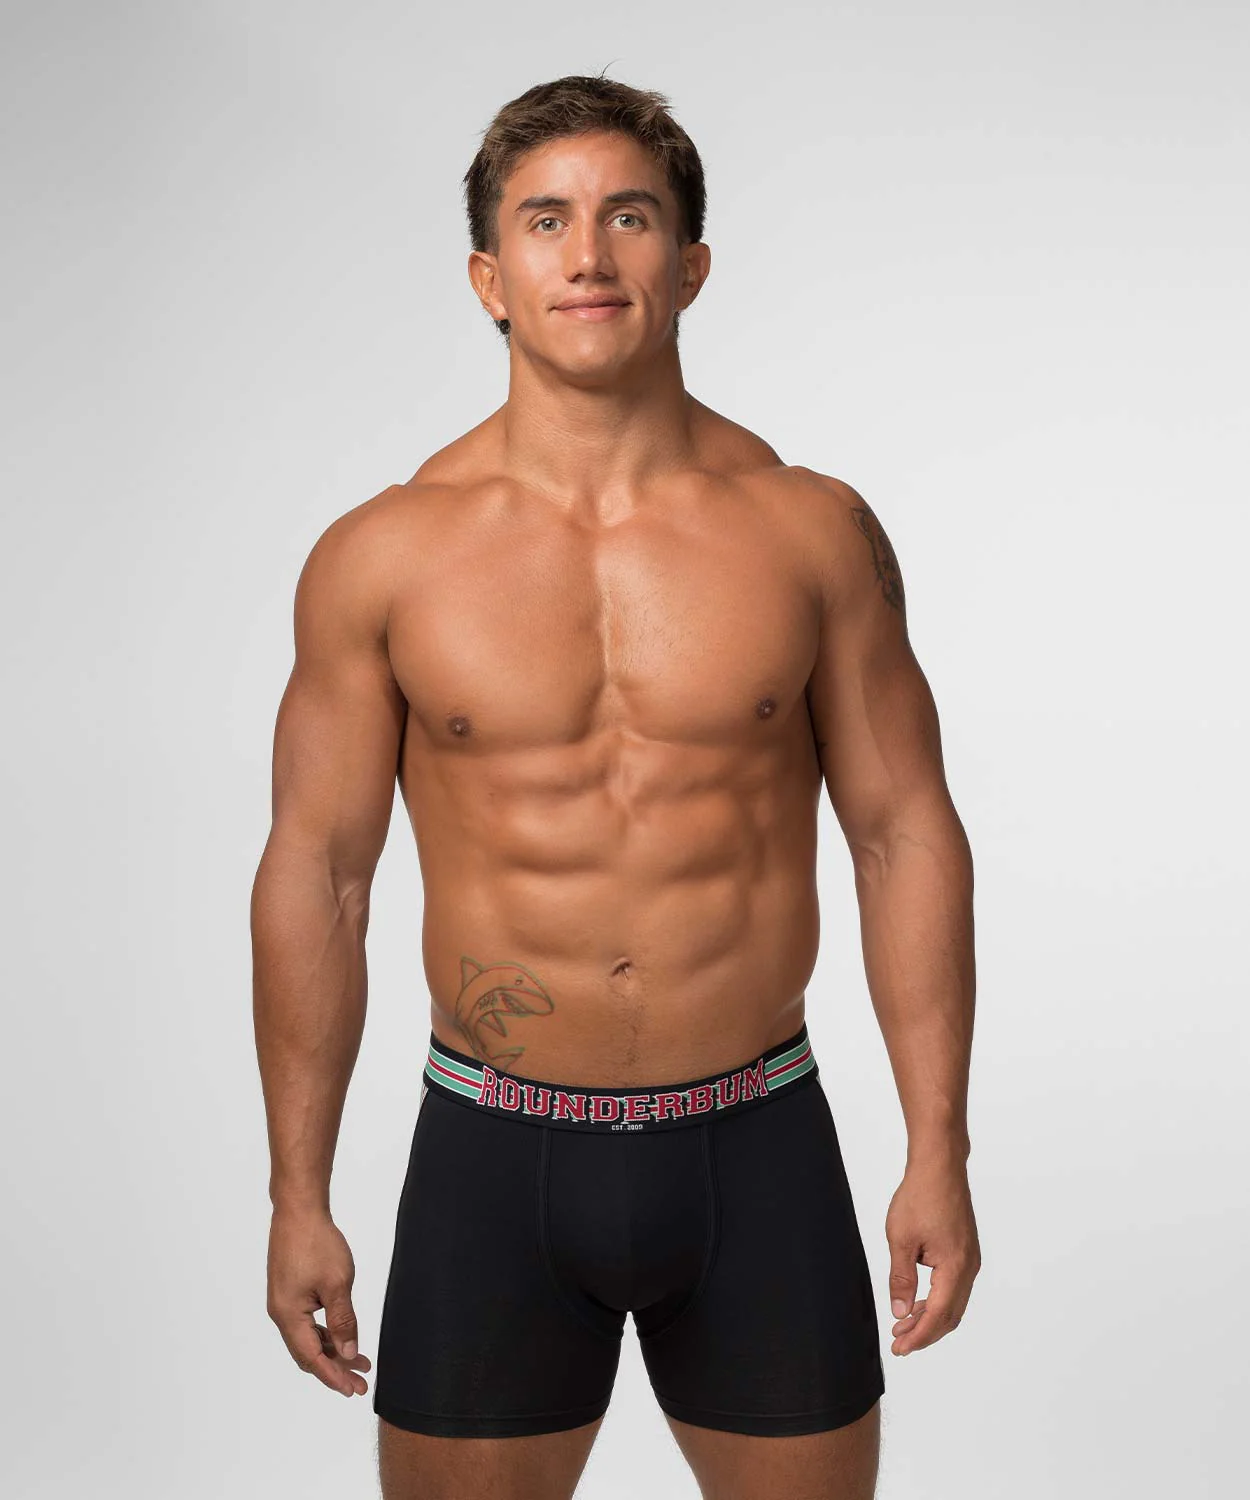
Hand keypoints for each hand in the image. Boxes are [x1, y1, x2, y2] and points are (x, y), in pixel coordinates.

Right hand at [267, 1206, 372, 1396]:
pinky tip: (343, 1334)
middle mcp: (281, 1313)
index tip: (352, 1390)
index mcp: (288, 1316)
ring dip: (333, 1350)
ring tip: (360, 1361)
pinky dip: (326, 1332)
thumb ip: (343, 1321)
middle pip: (308, 1352)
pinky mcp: (290, 1291)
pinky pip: (308, 1322)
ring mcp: (284, 1302)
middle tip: (361, 1382)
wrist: (299, 1210)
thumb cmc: (316, 1243)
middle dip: (335, 1368)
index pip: (312, 1358)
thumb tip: (349, 1352)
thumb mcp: (338, 1284)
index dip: (333, 1376)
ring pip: (309, 1338)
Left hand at [884, 1159, 979, 1356]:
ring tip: (903, 1326)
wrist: (940, 1167)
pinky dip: (937, 1301)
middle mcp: (969, 1268)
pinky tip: (919, 1302)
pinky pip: (955, 1288)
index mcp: (955, 1267)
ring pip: (954, 1303)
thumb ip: (901, 1279)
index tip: (900, 1349)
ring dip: (930, 1318)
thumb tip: (900, 1312)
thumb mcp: (901, 1239)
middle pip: (950, 1316)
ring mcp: (970, 1259)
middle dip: (925, 1333)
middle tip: (899, 1343)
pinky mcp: (965, 1251)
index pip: (938, 1315)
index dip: (919, 1336)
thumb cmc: (920, 1196)